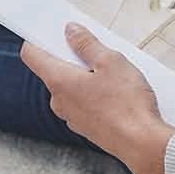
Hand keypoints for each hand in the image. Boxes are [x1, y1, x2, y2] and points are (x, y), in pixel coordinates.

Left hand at [20, 23, 174, 173]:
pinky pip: (83, 104)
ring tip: (112, 74)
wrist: (141, 143)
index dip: (38, 38)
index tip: (51, 30)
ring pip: (71, 89)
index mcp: (59, 81)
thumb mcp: (110, 61)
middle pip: (54, 71)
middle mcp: (59, 102)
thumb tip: (71, 31)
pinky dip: (94, 95)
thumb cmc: (126, 103)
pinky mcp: (86, 128)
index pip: (32, 55)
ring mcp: (72, 118)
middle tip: (95, 50)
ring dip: (85, 78)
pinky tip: (116, 94)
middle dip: (71, 58)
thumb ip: (87, 44)